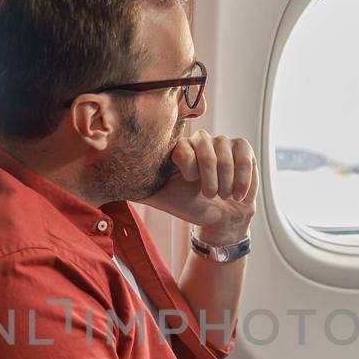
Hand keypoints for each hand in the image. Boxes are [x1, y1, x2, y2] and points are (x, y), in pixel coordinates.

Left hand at [142, 131, 257, 241]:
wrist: (218, 218)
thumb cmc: (189, 206)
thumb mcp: (161, 198)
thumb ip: (140, 187)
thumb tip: (114, 183)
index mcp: (178, 148)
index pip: (183, 147)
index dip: (190, 168)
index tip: (190, 182)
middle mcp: (199, 140)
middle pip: (207, 151)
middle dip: (210, 180)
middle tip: (209, 195)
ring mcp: (222, 142)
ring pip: (226, 156)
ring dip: (226, 183)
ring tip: (223, 195)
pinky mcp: (242, 148)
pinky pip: (245, 156)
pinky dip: (243, 178)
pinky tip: (238, 193)